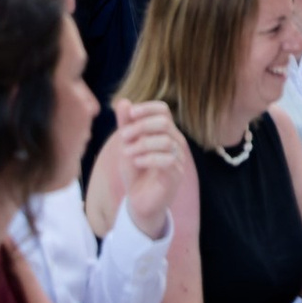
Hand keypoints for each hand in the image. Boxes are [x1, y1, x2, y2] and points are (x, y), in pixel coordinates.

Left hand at [113, 100, 182, 241]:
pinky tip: (136, 162)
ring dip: (141, 144)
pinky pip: (167, 160)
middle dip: (140, 127)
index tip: (130, 114)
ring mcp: (178, 158)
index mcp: (165, 131)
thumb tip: (123, 101)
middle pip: (164, 122)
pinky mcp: (176, 175)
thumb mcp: (126, 145)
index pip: (163, 110)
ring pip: (165, 141)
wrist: (139, 201)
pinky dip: (148, 158)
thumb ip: (125, 125)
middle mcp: (175, 142)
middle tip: (123, 137)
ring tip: (125, 153)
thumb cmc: (135, 171)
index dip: (147, 108)